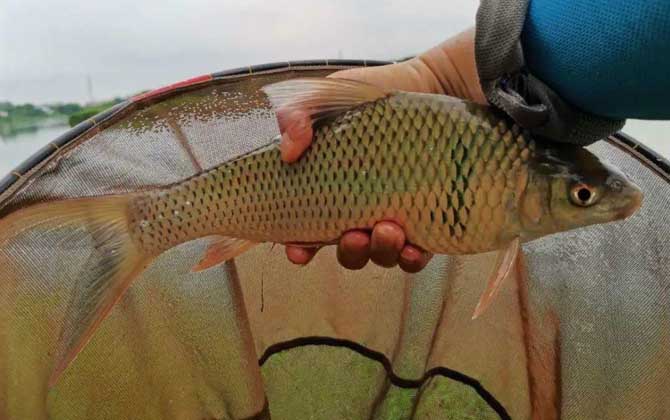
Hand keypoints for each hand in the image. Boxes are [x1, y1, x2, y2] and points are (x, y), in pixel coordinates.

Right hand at [281, 28, 485, 271]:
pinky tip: (413, 248)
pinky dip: (412, 258)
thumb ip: (297, 115)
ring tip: (388, 230)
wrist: (427, 84)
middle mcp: (361, 211)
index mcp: (331, 192)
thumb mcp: (323, 97)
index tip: (297, 250)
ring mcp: (394, 217)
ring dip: (380, 252)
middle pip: (349, 251)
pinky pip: (417, 253)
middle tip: (354, 235)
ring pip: (382, 254)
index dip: (300, 247)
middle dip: (350, 251)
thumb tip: (288, 151)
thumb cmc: (368, 94)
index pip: (309, 231)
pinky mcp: (427, 218)